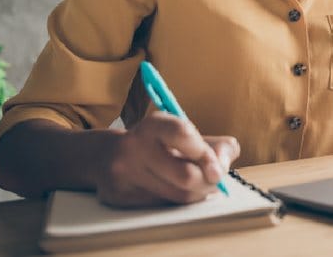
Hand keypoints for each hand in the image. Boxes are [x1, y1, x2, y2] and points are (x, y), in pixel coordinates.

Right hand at [95, 111, 240, 206]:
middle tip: (214, 178)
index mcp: (152, 126)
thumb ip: (213, 144)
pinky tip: (177, 190)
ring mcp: (124, 174)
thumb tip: (226, 160)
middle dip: (209, 181)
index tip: (218, 165)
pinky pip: (164, 207)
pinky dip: (180, 201)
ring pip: (179, 196)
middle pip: (186, 176)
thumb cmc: (156, 144)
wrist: (106, 157)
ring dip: (198, 193)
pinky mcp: (121, 197)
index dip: (207, 153)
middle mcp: (134, 147)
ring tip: (199, 184)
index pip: (183, 134)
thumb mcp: (182, 134)